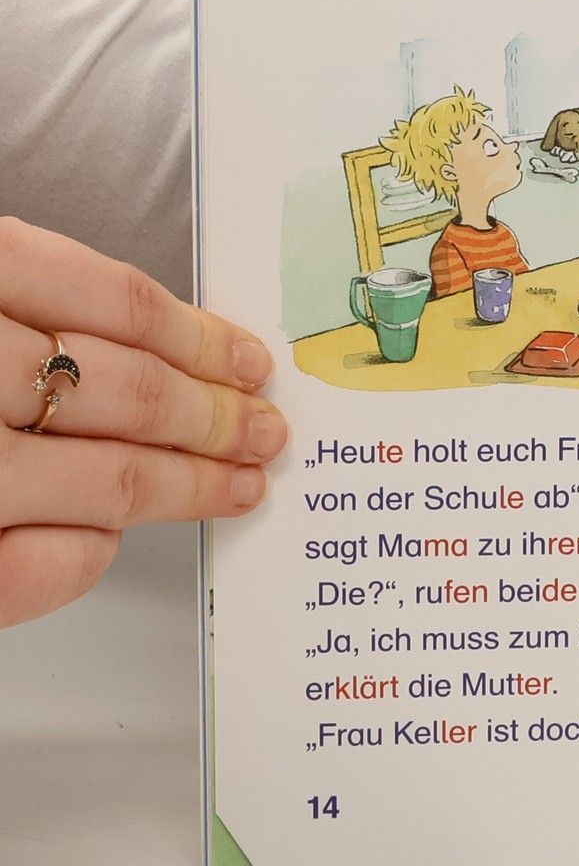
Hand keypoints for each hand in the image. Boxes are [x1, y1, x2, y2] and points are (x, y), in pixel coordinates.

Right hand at [0, 218, 287, 628]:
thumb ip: (14, 296)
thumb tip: (152, 344)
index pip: (107, 300)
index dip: (198, 335)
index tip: (249, 359)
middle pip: (118, 390)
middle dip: (211, 416)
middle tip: (266, 431)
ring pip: (97, 479)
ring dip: (183, 485)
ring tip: (234, 484)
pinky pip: (29, 569)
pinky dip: (86, 556)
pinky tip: (111, 540)